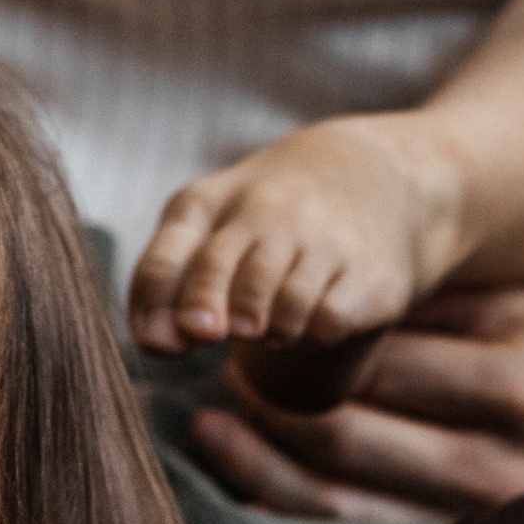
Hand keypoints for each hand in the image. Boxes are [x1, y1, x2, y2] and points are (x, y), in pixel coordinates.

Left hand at [129, 116, 460, 364]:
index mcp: (203, 206)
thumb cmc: (254, 229)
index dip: (157, 305)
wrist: (360, 180)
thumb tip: (160, 343)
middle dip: (206, 302)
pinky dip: (316, 334)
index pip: (166, 258)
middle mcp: (261, 210)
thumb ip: (166, 290)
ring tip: (269, 328)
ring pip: (282, 303)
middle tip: (208, 333)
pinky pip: (330, 318)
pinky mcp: (365, 269)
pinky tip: (314, 318)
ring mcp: (318, 236)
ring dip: (271, 332)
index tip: (163, 344)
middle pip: (218, 267)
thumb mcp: (204, 238)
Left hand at [188, 283, 523, 523]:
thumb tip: (315, 294)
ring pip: (334, 499)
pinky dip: (286, 514)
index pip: (377, 362)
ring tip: (208, 428)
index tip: (253, 325)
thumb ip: (430, 303)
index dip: (300, 344)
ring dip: (257, 462)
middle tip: (224, 370)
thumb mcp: (518, 314)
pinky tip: (243, 486)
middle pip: (344, 431)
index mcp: (518, 383)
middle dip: (266, 400)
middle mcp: (495, 460)